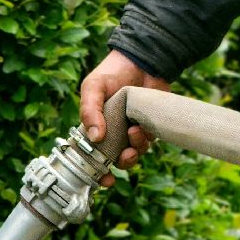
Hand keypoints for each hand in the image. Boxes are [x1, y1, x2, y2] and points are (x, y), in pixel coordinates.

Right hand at [79, 50, 168, 186]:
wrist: (142, 60)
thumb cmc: (112, 73)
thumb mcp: (93, 88)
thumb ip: (89, 110)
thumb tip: (94, 137)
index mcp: (94, 127)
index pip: (92, 157)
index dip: (98, 172)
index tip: (105, 180)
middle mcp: (113, 133)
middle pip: (116, 160)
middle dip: (122, 163)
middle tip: (125, 156)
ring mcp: (131, 130)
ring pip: (134, 153)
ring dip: (135, 150)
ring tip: (134, 133)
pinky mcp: (148, 125)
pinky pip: (149, 141)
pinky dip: (146, 140)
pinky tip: (142, 127)